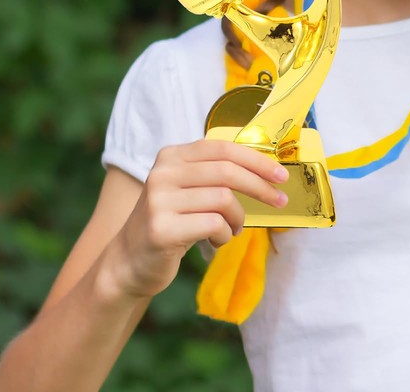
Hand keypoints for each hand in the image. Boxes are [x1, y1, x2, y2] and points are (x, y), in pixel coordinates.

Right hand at [105, 140, 287, 299]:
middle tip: (279, 201)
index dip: (256, 160)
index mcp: (172, 156)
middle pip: (227, 172)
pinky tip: (216, 240)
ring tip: (234, 228)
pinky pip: (214, 225)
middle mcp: (163, 173)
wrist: (129, 262)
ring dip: (238, 218)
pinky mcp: (162, 229)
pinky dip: (225, 235)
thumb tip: (266, 167)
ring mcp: (159, 201)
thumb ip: (215, 173)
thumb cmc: (171, 221)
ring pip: (224, 200)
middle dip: (260, 187)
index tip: (280, 175)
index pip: (222, 148)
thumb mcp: (187, 188)